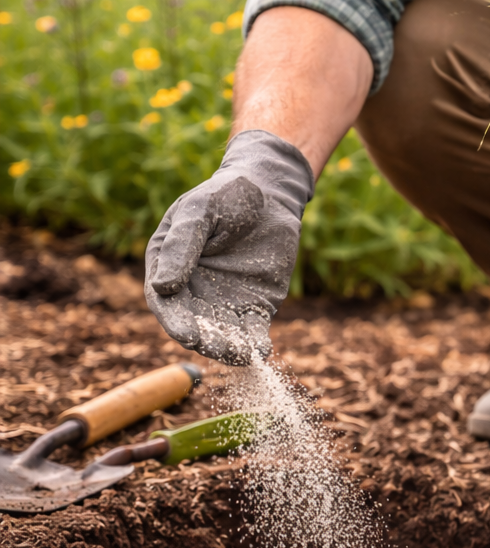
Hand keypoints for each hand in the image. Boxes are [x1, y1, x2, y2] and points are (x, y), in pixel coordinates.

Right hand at [145, 130, 314, 362]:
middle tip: (218, 348)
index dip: (175, 321)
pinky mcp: (254, 307)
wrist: (269, 193)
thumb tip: (162, 286)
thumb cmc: (226, 196)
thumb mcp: (199, 212)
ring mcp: (223, 302)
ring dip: (230, 347)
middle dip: (205, 340)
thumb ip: (181, 246)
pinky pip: (252, 331)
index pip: (165, 302)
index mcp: (168, 268)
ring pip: (222, 333)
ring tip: (240, 354)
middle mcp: (192, 291)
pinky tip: (262, 350)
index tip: (187, 334)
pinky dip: (256, 343)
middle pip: (194, 324)